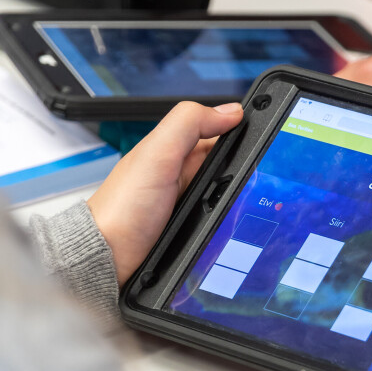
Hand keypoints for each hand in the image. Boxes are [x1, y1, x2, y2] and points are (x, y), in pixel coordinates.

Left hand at [88, 102, 243, 284]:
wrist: (107, 259)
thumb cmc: (121, 210)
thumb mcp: (156, 155)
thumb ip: (188, 124)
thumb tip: (230, 111)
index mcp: (175, 150)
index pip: (221, 132)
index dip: (242, 132)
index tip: (265, 139)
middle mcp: (183, 174)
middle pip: (232, 166)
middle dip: (247, 173)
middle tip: (254, 182)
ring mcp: (190, 203)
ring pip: (232, 197)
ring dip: (241, 203)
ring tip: (245, 209)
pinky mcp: (193, 229)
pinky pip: (224, 222)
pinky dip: (231, 226)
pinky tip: (234, 229)